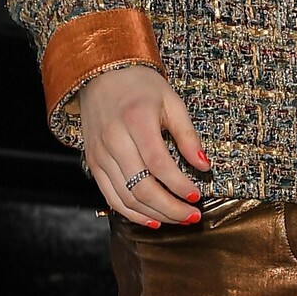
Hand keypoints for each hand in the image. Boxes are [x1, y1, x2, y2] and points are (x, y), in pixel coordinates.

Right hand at [79, 65, 211, 228]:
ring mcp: (100, 154)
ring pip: (126, 197)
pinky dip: (132, 213)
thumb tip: (203, 166)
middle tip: (192, 216)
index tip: (197, 195)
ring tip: (178, 219)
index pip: (158, 163)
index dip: (178, 185)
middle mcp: (113, 140)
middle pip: (141, 186)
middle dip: (170, 208)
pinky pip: (111, 197)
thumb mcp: (171, 102)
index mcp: (135, 120)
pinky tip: (152, 220)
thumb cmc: (140, 86)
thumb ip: (188, 135)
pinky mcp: (93, 163)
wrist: (100, 75)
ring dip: (155, 215)